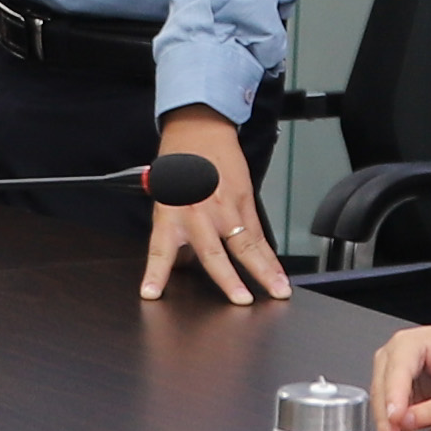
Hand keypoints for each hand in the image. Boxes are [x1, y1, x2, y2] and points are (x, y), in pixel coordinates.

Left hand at [141, 112, 287, 304]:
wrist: (198, 130)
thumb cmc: (179, 166)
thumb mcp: (166, 199)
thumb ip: (176, 234)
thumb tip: (184, 265)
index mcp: (170, 214)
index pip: (159, 250)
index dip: (156, 274)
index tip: (151, 293)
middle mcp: (197, 213)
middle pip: (214, 252)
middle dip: (228, 279)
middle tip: (241, 300)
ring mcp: (224, 207)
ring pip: (246, 244)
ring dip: (264, 271)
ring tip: (277, 290)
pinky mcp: (244, 200)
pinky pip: (258, 233)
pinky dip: (270, 255)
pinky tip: (279, 273)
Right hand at [366, 322, 430, 430]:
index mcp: (407, 345)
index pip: (396, 371)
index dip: (394, 395)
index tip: (394, 416)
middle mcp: (391, 360)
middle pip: (382, 392)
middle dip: (386, 420)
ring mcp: (388, 379)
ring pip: (381, 408)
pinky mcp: (390, 397)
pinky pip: (388, 418)